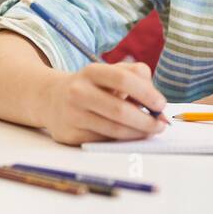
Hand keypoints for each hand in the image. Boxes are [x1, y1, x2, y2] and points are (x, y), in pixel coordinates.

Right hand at [41, 62, 167, 145]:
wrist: (51, 99)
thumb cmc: (92, 86)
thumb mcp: (110, 72)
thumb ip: (137, 78)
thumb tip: (158, 107)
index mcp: (91, 72)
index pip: (124, 79)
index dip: (147, 93)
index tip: (161, 105)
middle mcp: (78, 91)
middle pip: (120, 110)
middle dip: (146, 121)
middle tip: (160, 125)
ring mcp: (72, 114)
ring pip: (113, 130)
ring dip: (137, 134)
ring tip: (149, 132)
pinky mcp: (70, 135)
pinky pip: (103, 141)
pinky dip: (121, 140)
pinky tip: (129, 136)